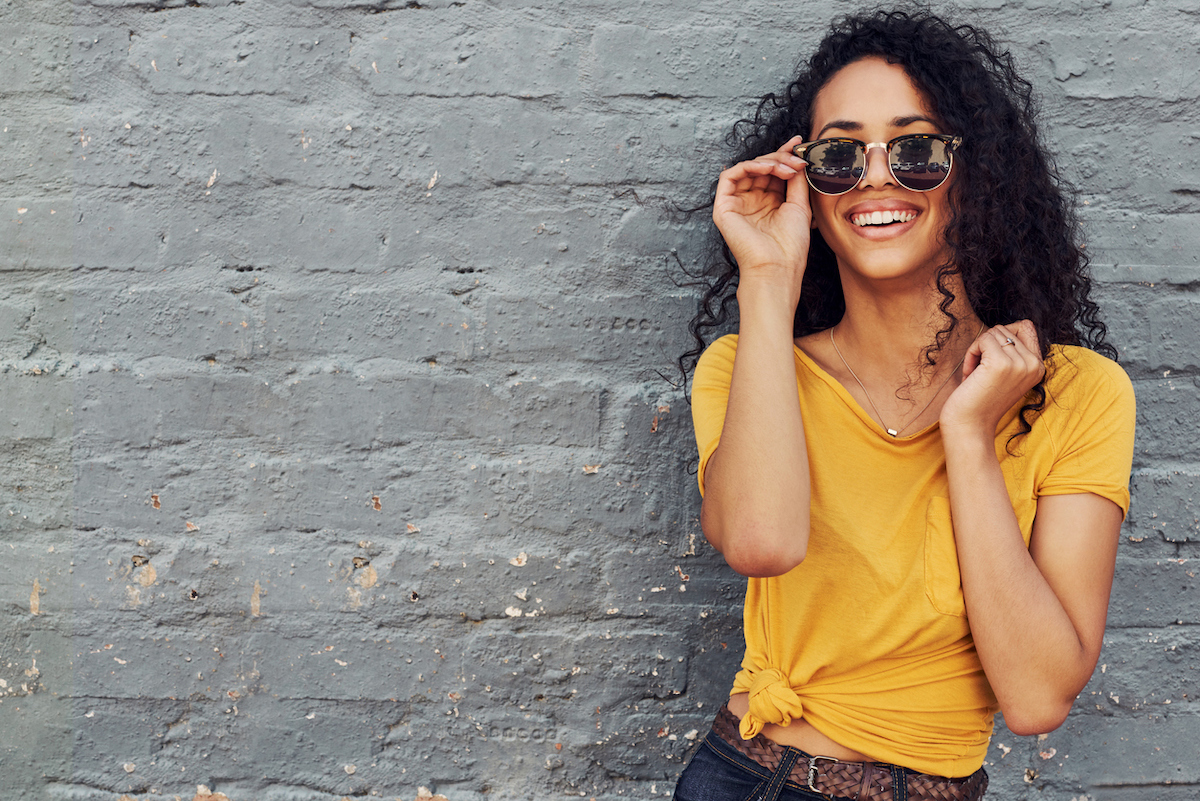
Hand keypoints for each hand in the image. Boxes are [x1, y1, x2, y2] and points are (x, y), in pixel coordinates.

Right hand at [713, 136, 811, 297]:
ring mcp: (736, 204)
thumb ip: (795, 180)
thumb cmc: (790, 245)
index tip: (799, 143)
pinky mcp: (723, 208)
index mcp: (768, 203)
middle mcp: (751, 202)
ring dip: (768, 162)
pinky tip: (767, 168)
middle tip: (797, 161)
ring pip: (747, 168)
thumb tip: (796, 157)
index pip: (773, 172)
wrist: (777, 266)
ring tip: (786, 168)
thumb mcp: (799, 205)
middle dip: (781, 158)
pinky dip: (748, 166)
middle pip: (761, 167)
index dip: (784, 155)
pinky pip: (730, 176)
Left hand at [940, 321, 1045, 436]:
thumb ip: (1013, 352)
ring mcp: (1020, 363)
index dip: (1002, 336)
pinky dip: (971, 354)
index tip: (991, 358)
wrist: (970, 426)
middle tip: (980, 372)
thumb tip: (1010, 327)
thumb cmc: (981, 400)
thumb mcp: (1006, 374)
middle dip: (986, 346)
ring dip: (977, 350)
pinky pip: (982, 340)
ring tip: (976, 374)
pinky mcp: (1001, 363)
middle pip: (1005, 329)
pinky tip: (970, 375)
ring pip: (993, 332)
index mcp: (1038, 367)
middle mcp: (1034, 364)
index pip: (1026, 326)